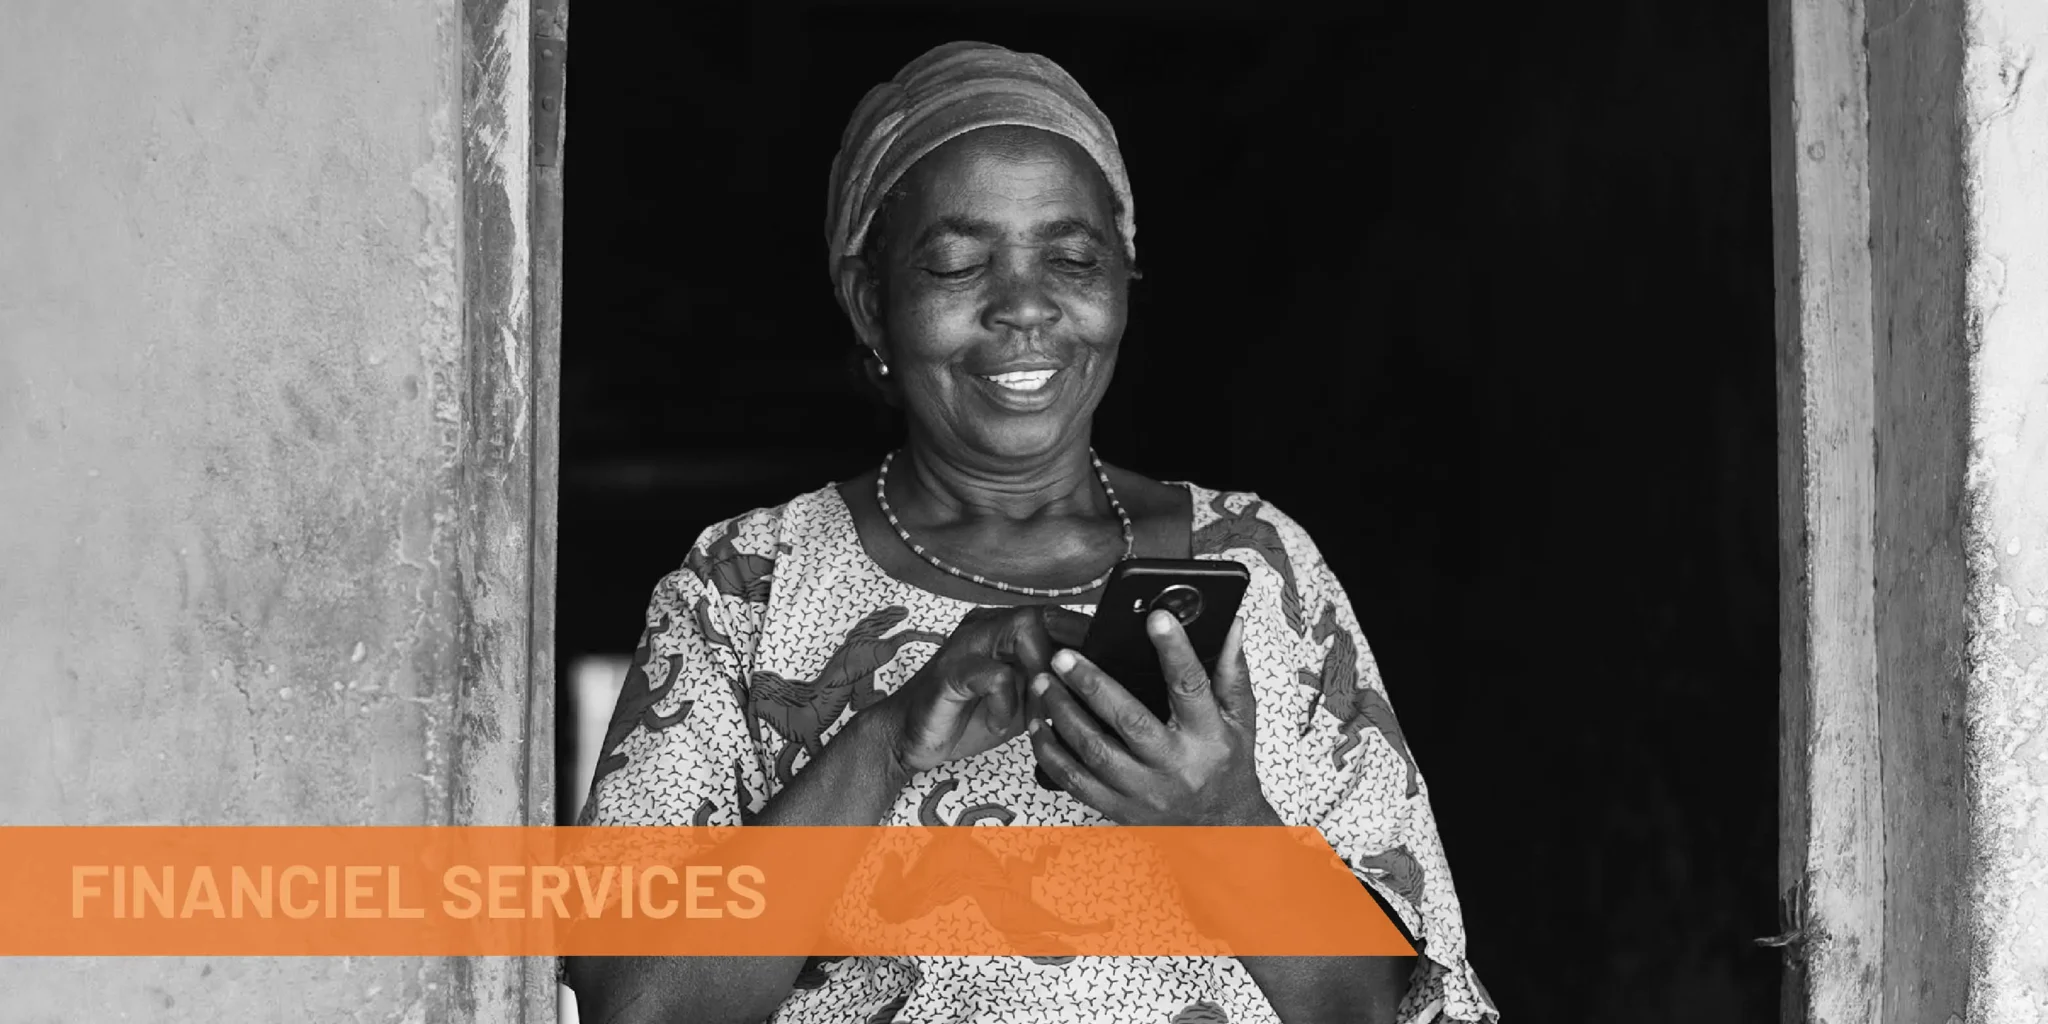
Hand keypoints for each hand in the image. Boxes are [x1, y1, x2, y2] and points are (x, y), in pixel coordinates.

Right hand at [875, 604, 1091, 776]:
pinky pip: (993, 674)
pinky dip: (1005, 702)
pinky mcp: (950, 672)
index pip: (1053, 617)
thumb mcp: (1021, 701)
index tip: (1104, 663)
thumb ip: (1051, 686)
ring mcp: (966, 646)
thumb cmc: (966, 717)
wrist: (910, 737)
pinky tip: (999, 724)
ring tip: (1037, 707)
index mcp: (1003, 632)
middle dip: (1064, 653)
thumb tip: (1096, 685)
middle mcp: (985, 629)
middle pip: (1041, 615)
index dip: (1082, 636)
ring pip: (1020, 630)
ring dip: (1040, 672)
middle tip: (1068, 691)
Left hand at [1028, 610, 1274, 825]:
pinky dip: (1051, 753)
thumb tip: (1230, 627)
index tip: (1157, 619)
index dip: (1174, 650)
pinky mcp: (1119, 808)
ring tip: (1043, 683)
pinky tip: (1038, 726)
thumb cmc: (1227, 767)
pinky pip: (1076, 781)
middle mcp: (1176, 766)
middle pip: (1129, 721)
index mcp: (1208, 738)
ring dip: (1063, 714)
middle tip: (1065, 656)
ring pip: (1095, 752)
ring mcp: (1145, 791)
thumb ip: (1231, 671)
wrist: (1222, 827)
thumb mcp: (1240, 719)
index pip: (1190, 687)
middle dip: (1092, 684)